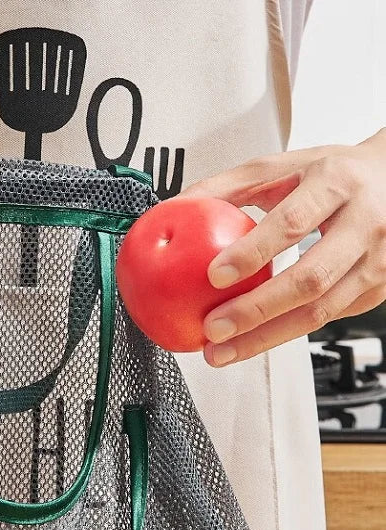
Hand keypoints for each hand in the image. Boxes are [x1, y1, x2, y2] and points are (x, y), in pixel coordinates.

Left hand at [175, 129, 385, 366]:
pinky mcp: (374, 293)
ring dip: (265, 338)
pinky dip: (282, 335)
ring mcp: (375, 263)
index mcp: (337, 184)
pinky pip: (323, 321)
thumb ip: (231, 185)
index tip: (215, 275)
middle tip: (214, 328)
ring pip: (318, 313)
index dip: (253, 252)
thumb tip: (177, 206)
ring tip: (222, 351)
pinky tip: (251, 342)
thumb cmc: (336, 175)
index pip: (292, 222)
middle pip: (309, 279)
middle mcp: (364, 224)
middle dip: (255, 310)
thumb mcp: (287, 165)